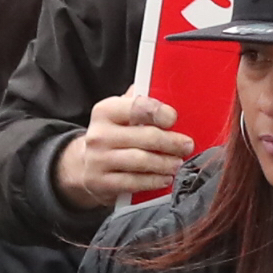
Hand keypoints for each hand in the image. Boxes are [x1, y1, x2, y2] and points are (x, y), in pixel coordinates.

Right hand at [57, 91, 193, 210]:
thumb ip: (140, 103)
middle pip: (146, 137)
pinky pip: (134, 182)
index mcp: (105, 111)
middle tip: (186, 146)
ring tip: (177, 163)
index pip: (137, 107)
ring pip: (142, 161)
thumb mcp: (120, 115)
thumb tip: (166, 91)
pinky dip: (154, 180)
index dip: (160, 112)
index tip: (173, 119)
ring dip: (166, 163)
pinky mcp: (100, 182)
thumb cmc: (114, 136)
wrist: (86, 165)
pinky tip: (164, 178)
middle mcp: (98, 135)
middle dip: (172, 142)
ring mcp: (97, 160)